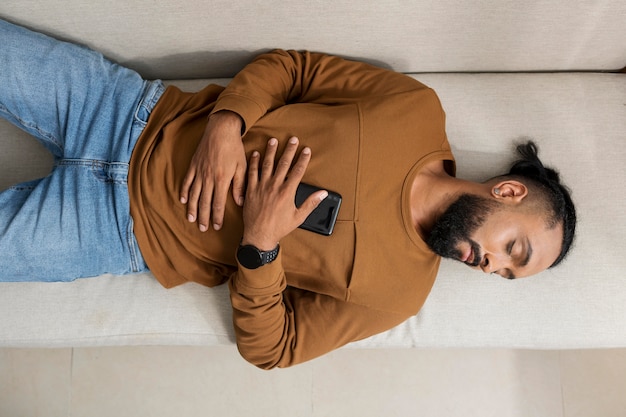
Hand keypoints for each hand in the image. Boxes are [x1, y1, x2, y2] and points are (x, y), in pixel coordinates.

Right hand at [180, 111, 245, 231]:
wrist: (221, 129)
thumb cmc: (234, 148)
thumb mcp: (242, 166)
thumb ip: (239, 185)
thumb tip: (239, 202)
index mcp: (222, 179)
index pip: (218, 203)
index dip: (217, 216)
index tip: (216, 227)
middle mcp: (208, 177)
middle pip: (205, 202)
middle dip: (204, 217)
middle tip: (202, 229)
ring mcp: (199, 171)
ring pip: (194, 194)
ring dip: (192, 208)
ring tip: (191, 219)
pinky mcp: (194, 165)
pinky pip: (187, 181)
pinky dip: (184, 191)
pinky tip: (183, 200)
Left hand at [242, 137, 327, 249]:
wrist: (259, 236)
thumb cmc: (279, 228)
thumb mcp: (299, 217)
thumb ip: (311, 203)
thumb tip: (323, 193)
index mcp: (287, 192)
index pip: (297, 171)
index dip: (303, 159)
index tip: (306, 150)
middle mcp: (275, 187)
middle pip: (283, 164)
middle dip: (289, 150)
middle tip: (293, 139)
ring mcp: (261, 187)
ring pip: (267, 165)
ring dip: (271, 151)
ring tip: (274, 140)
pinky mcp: (251, 190)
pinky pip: (251, 172)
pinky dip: (253, 162)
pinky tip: (255, 153)